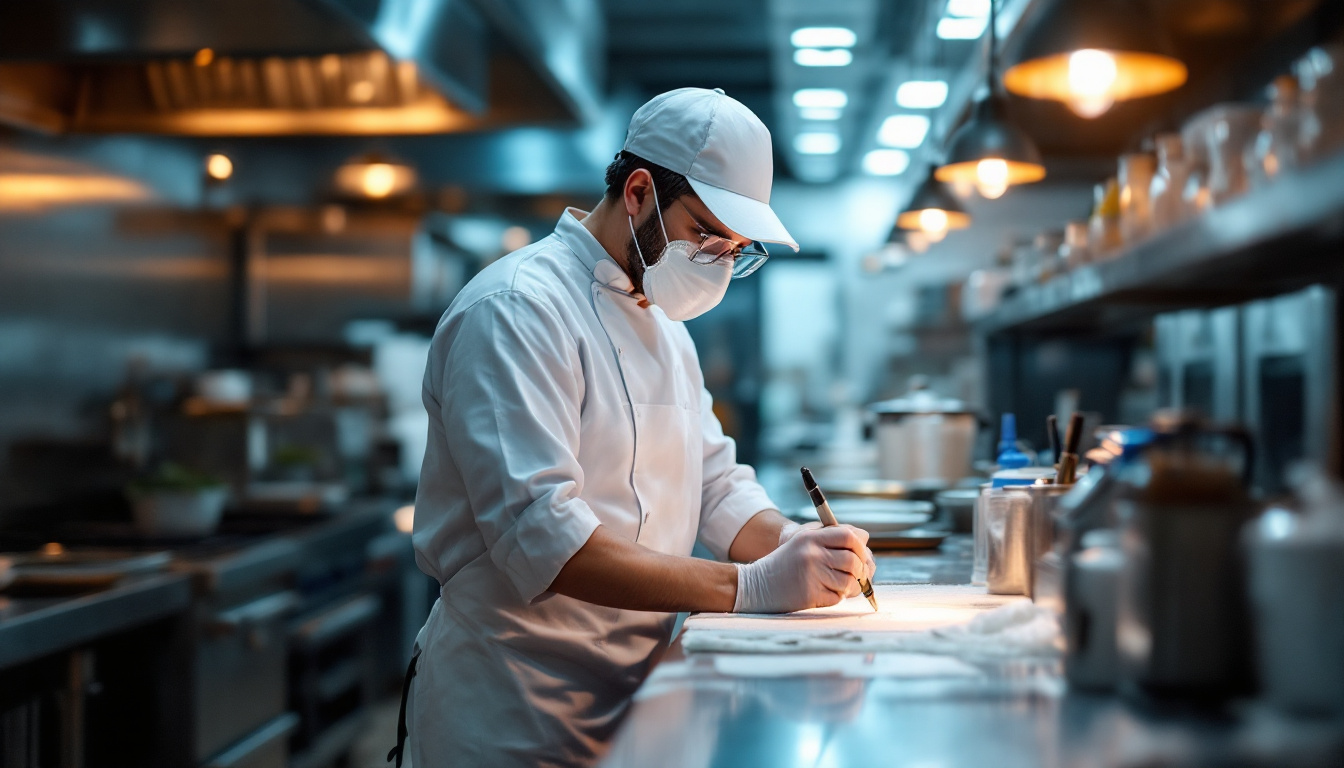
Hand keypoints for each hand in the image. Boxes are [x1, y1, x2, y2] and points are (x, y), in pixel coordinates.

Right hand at [734, 525, 875, 613]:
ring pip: (848, 582)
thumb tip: (865, 543)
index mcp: (811, 537)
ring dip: (847, 587)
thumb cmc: (785, 564)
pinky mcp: (810, 594)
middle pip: (853, 561)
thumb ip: (831, 539)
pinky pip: (836, 598)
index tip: (860, 556)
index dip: (860, 547)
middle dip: (858, 571)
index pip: (849, 536)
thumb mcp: (802, 542)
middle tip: (853, 576)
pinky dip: (834, 598)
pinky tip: (821, 593)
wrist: (756, 585)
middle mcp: (812, 554)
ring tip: (835, 585)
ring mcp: (811, 575)